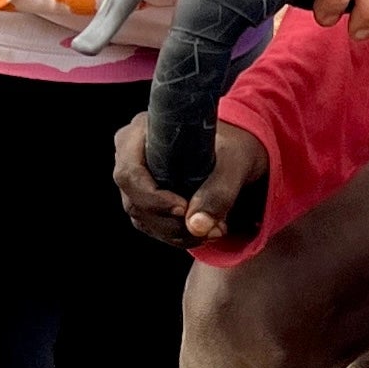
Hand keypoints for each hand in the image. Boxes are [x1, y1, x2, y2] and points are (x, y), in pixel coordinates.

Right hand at [113, 110, 269, 247]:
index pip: (129, 173)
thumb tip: (196, 225)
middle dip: (172, 223)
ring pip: (144, 220)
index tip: (185, 209)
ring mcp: (137, 179)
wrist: (239, 150)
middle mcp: (132, 154)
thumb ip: (219, 190)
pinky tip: (204, 231)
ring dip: (178, 234)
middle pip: (135, 202)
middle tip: (210, 229)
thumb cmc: (236, 142)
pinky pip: (153, 226)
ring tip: (215, 229)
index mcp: (143, 131)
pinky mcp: (147, 200)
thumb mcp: (234, 160)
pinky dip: (178, 236)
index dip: (152, 198)